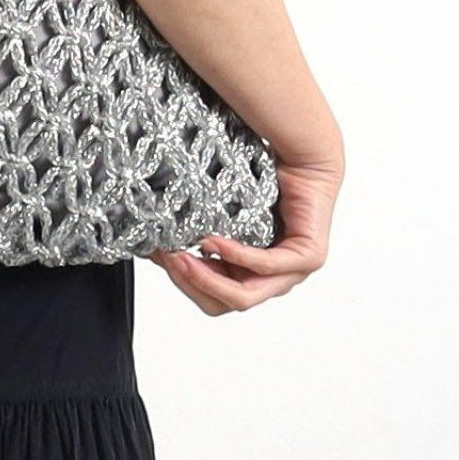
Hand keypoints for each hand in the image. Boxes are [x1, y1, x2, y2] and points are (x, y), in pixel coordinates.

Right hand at [147, 153, 341, 315]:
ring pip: (243, 295)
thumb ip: (194, 235)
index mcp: (248, 274)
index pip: (210, 297)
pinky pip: (265, 266)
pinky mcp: (308, 258)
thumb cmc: (263, 182)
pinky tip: (213, 243)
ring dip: (207, 278)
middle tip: (168, 258)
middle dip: (190, 283)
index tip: (158, 255)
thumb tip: (150, 244)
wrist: (303, 156)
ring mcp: (293, 273)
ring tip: (183, 256)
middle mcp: (271, 280)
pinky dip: (236, 257)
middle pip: (222, 303)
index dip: (183, 281)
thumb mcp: (221, 216)